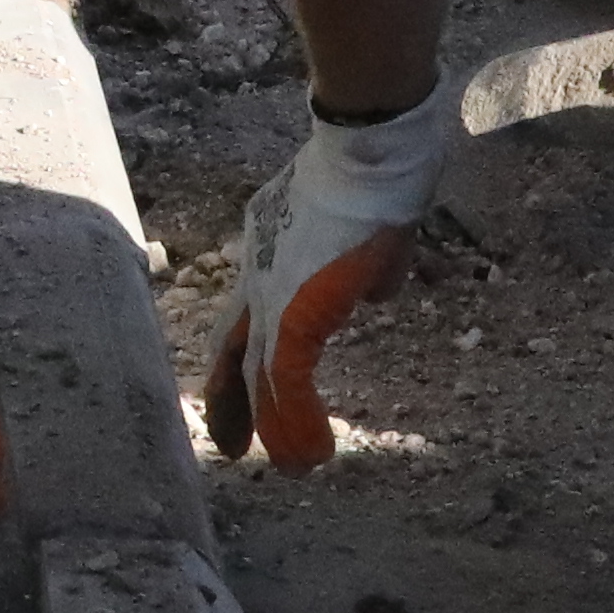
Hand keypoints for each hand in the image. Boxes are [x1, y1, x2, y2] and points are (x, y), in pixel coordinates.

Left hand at [199, 91, 454, 464]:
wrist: (372, 145)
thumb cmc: (380, 172)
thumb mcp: (373, 231)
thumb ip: (366, 267)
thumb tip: (375, 294)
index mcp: (273, 252)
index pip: (249, 316)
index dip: (246, 357)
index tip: (251, 392)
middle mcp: (259, 273)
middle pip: (236, 350)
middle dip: (235, 402)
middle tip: (233, 446)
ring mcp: (272, 293)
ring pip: (261, 375)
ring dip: (276, 426)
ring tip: (296, 467)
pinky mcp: (292, 312)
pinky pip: (286, 381)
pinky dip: (296, 421)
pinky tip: (313, 453)